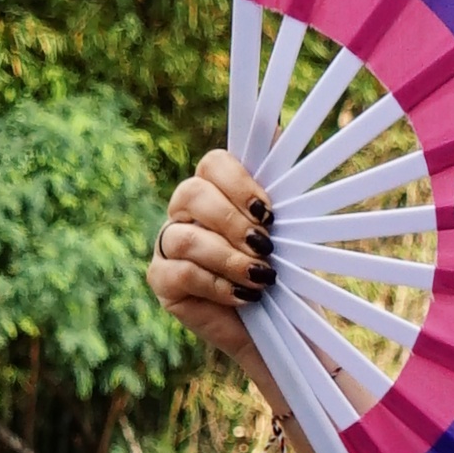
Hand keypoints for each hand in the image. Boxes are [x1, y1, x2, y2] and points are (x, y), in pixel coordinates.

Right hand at [147, 148, 275, 368]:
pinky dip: (216, 285)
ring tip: (261, 277)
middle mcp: (186, 211)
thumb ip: (277, 176)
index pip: (213, 164)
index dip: (239, 183)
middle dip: (233, 222)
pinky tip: (243, 296)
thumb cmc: (285, 274)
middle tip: (266, 247)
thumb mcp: (290, 226)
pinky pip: (179, 271)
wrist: (283, 329)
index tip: (270, 211)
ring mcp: (169, 244)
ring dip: (229, 258)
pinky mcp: (162, 280)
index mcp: (216, 190)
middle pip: (192, 194)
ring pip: (185, 236)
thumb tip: (273, 123)